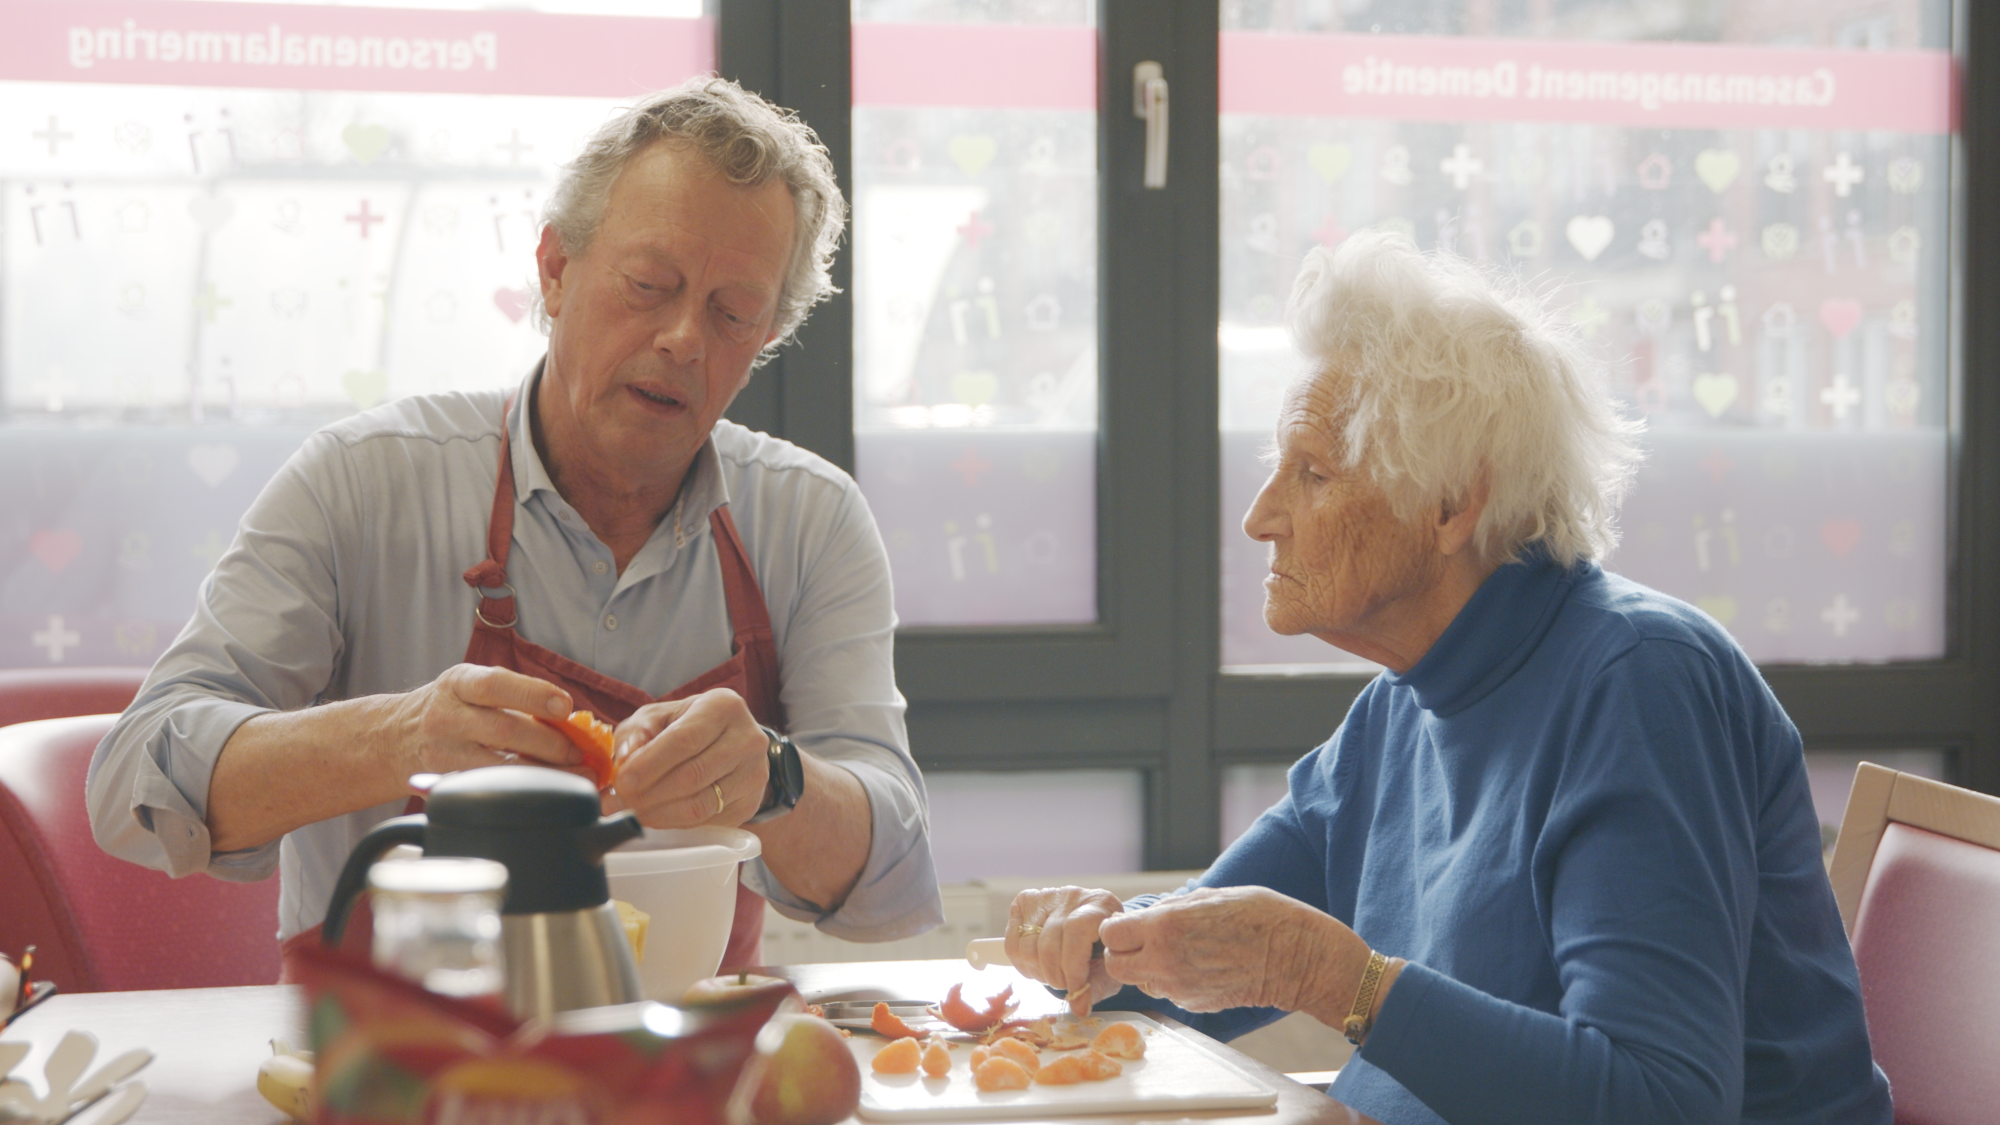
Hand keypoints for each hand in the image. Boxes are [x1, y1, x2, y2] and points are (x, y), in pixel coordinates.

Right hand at [389, 664, 579, 778]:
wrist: (392, 737)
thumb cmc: (449, 707)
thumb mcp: (470, 686)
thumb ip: (512, 694)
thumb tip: (570, 716)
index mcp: (457, 683)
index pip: (495, 684)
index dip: (533, 694)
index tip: (566, 706)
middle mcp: (447, 717)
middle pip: (504, 729)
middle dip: (550, 743)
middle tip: (580, 751)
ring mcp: (443, 753)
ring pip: (499, 766)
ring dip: (543, 771)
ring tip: (575, 773)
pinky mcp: (444, 784)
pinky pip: (489, 788)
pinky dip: (522, 789)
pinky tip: (545, 789)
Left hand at [607, 688, 767, 827]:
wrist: (731, 745)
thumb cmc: (688, 726)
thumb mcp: (659, 717)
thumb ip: (637, 732)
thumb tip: (626, 758)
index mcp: (723, 707)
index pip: (684, 740)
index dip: (649, 765)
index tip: (622, 782)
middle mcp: (747, 738)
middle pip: (692, 775)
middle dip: (649, 794)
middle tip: (621, 802)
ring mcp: (754, 773)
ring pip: (701, 804)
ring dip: (660, 813)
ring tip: (635, 811)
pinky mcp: (751, 802)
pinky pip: (708, 820)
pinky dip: (676, 822)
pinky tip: (659, 815)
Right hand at [1004, 886, 1122, 1014]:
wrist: (1093, 928)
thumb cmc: (1104, 951)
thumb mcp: (1108, 969)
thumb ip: (1095, 987)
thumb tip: (1079, 1008)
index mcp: (1100, 903)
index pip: (1076, 930)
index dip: (1073, 966)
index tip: (1075, 991)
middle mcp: (1071, 895)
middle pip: (1049, 943)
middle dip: (1055, 975)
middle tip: (1063, 985)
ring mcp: (1045, 896)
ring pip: (1027, 946)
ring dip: (1038, 972)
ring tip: (1052, 976)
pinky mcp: (1024, 902)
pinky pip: (1012, 944)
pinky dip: (1023, 965)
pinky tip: (1038, 967)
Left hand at [1097, 886, 1368, 1016]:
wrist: (1295, 956)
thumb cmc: (1258, 915)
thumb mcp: (1208, 896)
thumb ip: (1169, 908)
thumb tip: (1146, 915)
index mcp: (1165, 926)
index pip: (1110, 935)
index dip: (1118, 929)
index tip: (1130, 926)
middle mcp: (1165, 961)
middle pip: (1116, 966)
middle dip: (1124, 954)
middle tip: (1144, 943)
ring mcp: (1179, 988)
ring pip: (1140, 982)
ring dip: (1148, 969)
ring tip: (1178, 952)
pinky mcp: (1194, 1004)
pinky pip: (1168, 992)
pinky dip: (1173, 981)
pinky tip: (1199, 966)